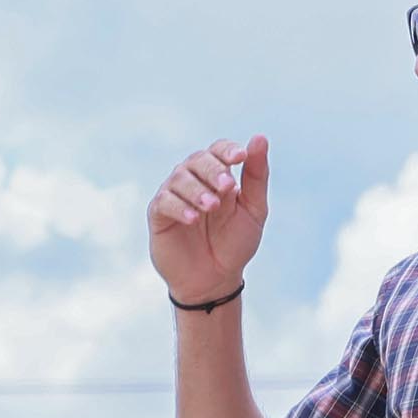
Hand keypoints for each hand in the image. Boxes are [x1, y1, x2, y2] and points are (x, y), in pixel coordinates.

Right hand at [150, 136, 269, 307]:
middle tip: (227, 187)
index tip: (240, 157)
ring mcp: (174, 196)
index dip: (227, 150)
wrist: (215, 280)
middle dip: (213, 170)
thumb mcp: (254, 210)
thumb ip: (256, 176)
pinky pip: (164, 202)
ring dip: (197, 190)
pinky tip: (193, 219)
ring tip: (211, 207)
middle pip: (198, 159)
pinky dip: (179, 207)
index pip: (218, 150)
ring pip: (179, 178)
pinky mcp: (159, 215)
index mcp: (217, 175)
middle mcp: (193, 180)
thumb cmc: (234, 243)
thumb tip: (259, 138)